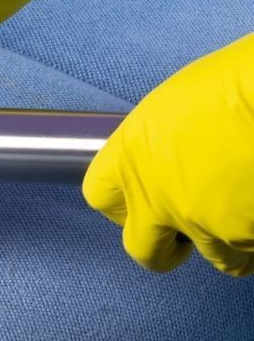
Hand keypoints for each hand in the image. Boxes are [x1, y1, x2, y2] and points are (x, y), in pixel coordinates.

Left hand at [83, 34, 253, 275]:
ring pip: (216, 258)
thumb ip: (163, 145)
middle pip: (144, 250)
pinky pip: (252, 254)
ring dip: (229, 245)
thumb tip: (173, 158)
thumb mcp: (177, 106)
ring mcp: (206, 227)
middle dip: (165, 248)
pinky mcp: (247, 239)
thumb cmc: (235, 82)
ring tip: (244, 217)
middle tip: (186, 237)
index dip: (122, 202)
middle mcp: (160, 200)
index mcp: (133, 158)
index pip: (102, 196)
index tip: (139, 201)